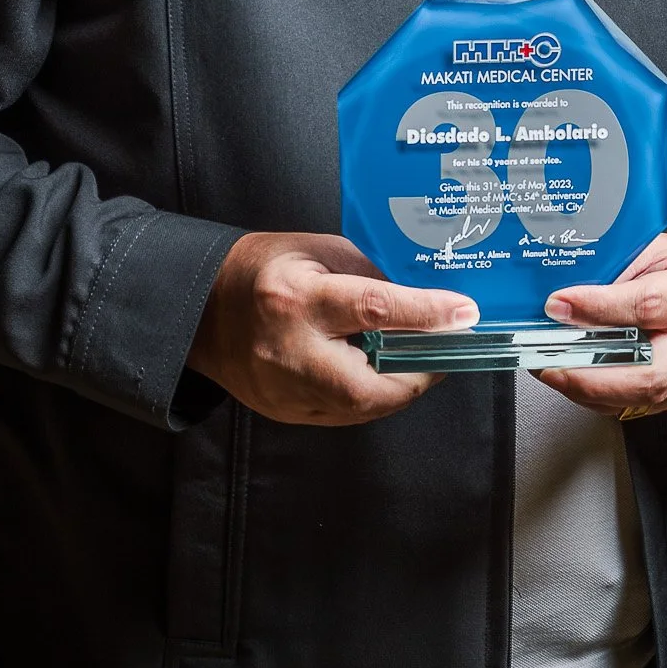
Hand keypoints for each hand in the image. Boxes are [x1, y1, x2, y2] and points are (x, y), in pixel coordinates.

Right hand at [187, 231, 478, 425]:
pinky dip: (370, 396)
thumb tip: (419, 303)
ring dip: (397, 387)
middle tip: (442, 353)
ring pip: (360, 409)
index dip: (426, 314)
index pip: (374, 309)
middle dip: (416, 375)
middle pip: (369, 387)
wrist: (202, 308)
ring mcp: (283, 391)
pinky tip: (378, 373)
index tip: (464, 314)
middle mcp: (289, 352)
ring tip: (414, 360)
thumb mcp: (319, 251)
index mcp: (296, 299)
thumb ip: (369, 276)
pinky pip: (342, 416)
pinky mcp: (284, 412)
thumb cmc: (263, 268)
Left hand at [535, 232, 666, 418]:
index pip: (646, 306)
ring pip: (636, 398)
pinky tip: (569, 378)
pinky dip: (593, 395)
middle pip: (647, 375)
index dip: (597, 308)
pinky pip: (630, 404)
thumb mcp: (645, 251)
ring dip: (584, 389)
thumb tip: (562, 303)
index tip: (558, 304)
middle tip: (548, 364)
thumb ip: (609, 274)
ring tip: (548, 369)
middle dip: (589, 376)